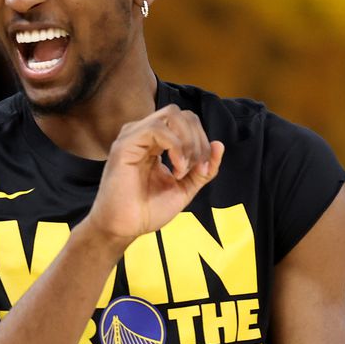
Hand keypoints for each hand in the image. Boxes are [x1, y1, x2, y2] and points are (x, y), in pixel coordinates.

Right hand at [84, 105, 224, 244]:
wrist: (124, 228)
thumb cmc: (147, 211)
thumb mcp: (185, 188)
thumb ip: (202, 170)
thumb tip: (219, 145)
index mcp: (156, 142)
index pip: (187, 123)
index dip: (203, 141)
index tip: (202, 170)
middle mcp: (144, 134)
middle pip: (183, 114)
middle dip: (198, 139)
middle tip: (195, 168)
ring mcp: (133, 136)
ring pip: (172, 114)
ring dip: (188, 142)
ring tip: (183, 169)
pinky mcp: (125, 144)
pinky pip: (157, 128)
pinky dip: (176, 147)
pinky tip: (175, 169)